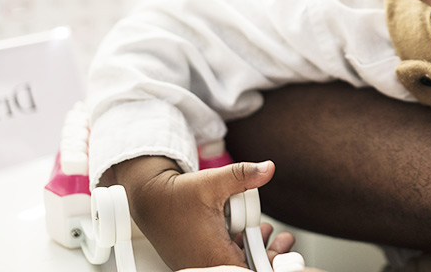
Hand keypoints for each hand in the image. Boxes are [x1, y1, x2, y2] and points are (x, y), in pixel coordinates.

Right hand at [111, 156, 287, 269]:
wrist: (149, 198)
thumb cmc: (176, 195)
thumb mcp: (214, 181)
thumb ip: (244, 175)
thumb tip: (268, 168)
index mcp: (213, 254)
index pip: (249, 270)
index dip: (269, 261)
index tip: (281, 248)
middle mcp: (205, 264)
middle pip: (244, 269)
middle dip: (267, 254)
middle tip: (282, 240)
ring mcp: (199, 264)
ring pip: (233, 263)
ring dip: (253, 249)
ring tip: (267, 231)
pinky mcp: (195, 259)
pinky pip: (221, 259)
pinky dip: (236, 247)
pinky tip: (245, 232)